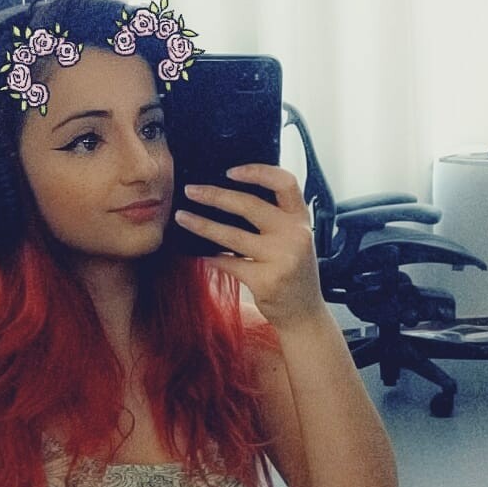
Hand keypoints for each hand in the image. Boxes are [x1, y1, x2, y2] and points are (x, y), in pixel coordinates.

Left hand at [175, 164, 323, 328]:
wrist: (304, 314)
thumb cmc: (294, 274)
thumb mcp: (295, 241)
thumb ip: (276, 221)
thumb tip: (230, 199)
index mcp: (301, 220)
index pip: (285, 182)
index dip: (257, 171)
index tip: (230, 172)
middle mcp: (295, 235)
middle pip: (249, 205)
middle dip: (214, 195)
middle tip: (191, 191)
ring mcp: (281, 259)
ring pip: (231, 235)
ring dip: (202, 225)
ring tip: (183, 217)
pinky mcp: (266, 281)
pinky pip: (229, 263)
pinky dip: (212, 258)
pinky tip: (202, 254)